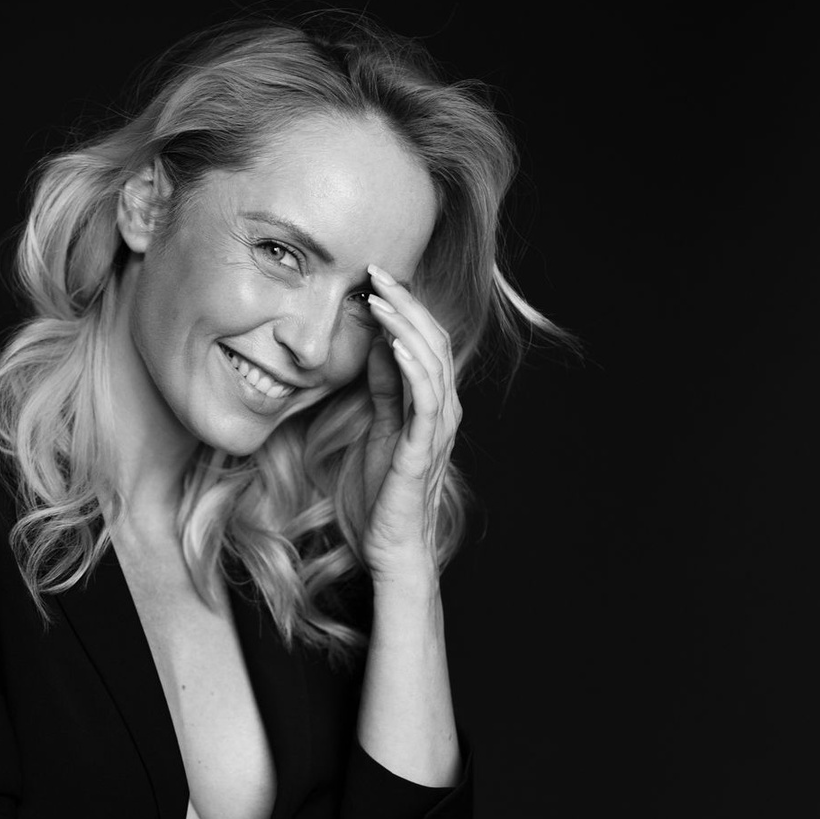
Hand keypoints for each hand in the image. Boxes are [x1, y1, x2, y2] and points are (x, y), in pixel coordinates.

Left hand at [359, 263, 462, 586]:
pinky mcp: (423, 447)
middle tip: (376, 272)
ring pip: (431, 361)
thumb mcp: (378, 427)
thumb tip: (378, 344)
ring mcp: (437, 428)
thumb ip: (383, 388)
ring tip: (379, 297)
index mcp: (433, 403)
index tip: (375, 278)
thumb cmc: (384, 494)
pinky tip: (390, 343)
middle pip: (434, 340)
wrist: (391, 547)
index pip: (426, 341)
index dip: (405, 306)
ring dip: (404, 325)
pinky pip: (424, 398)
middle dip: (405, 303)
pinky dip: (410, 366)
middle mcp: (443, 409)